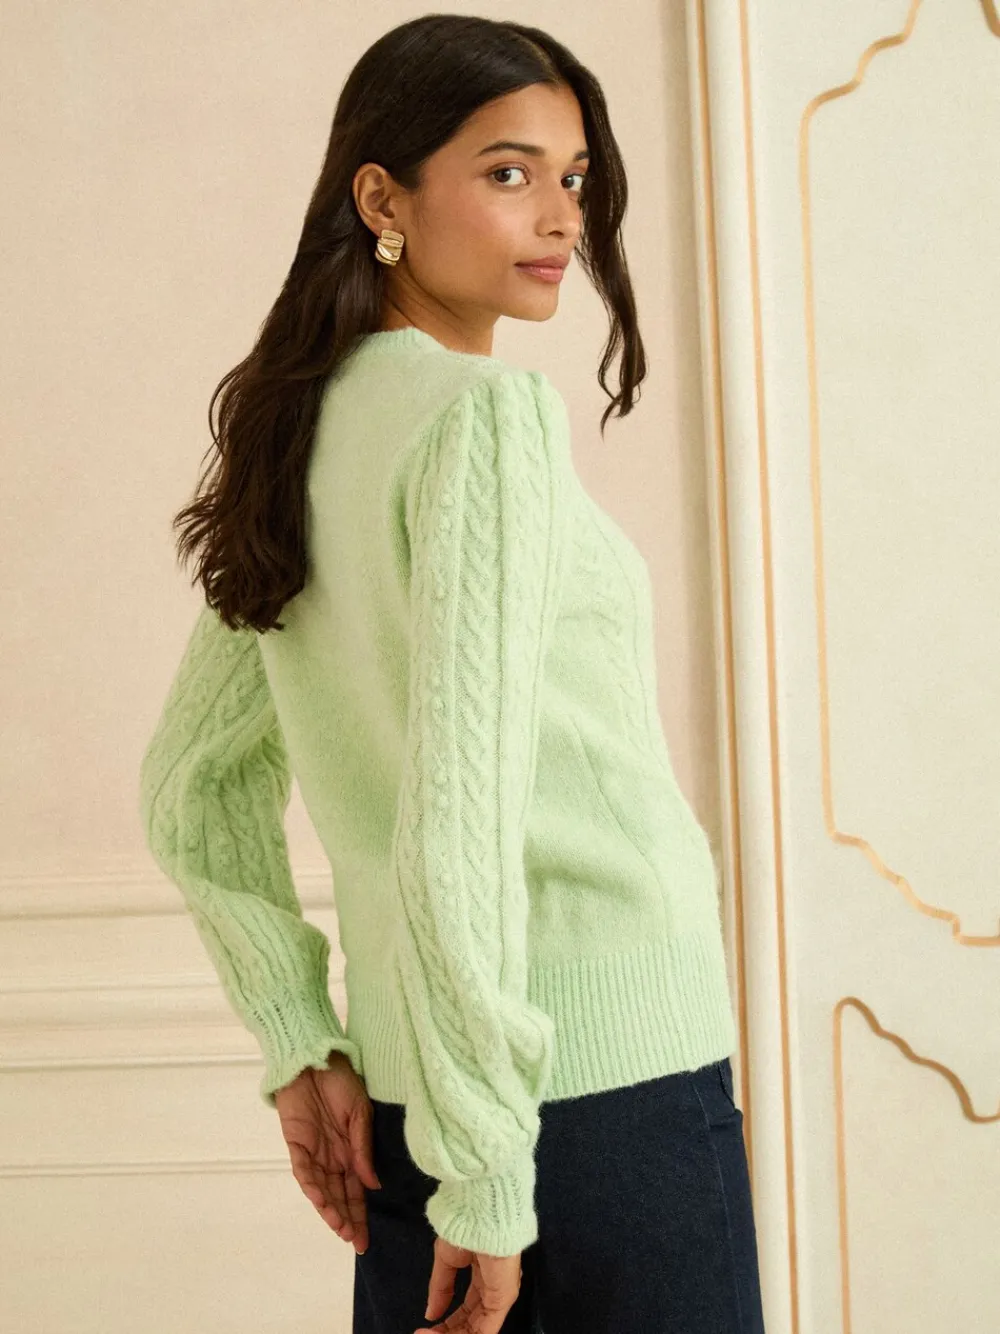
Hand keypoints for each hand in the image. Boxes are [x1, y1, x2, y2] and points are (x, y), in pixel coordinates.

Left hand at [274, 1051, 381, 1254]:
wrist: (315, 1058)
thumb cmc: (340, 1081)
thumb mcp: (360, 1113)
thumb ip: (363, 1149)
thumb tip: (372, 1184)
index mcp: (351, 1151)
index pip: (356, 1190)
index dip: (360, 1214)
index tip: (365, 1239)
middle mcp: (332, 1157)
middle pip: (339, 1196)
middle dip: (347, 1220)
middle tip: (355, 1242)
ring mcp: (313, 1153)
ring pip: (321, 1190)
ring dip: (330, 1210)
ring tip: (340, 1228)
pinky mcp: (296, 1145)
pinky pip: (304, 1171)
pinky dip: (312, 1187)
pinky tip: (321, 1201)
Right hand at [414, 1236, 522, 1333]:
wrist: (480, 1214)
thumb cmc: (465, 1228)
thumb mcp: (447, 1259)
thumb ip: (441, 1288)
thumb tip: (431, 1314)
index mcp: (484, 1278)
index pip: (467, 1310)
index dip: (448, 1323)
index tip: (427, 1328)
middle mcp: (494, 1290)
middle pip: (472, 1323)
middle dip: (449, 1332)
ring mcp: (500, 1296)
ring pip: (478, 1330)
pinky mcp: (502, 1299)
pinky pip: (485, 1330)